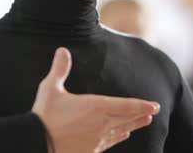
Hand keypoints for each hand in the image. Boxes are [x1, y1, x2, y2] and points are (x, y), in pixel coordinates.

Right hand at [32, 47, 159, 152]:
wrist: (37, 143)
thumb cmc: (44, 116)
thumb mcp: (50, 89)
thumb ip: (59, 69)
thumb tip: (62, 50)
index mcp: (95, 107)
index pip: (125, 106)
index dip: (141, 105)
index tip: (155, 105)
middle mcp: (100, 124)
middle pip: (126, 118)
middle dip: (140, 114)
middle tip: (153, 112)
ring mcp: (96, 139)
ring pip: (120, 131)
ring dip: (133, 126)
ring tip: (143, 123)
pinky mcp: (90, 151)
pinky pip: (109, 143)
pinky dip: (118, 138)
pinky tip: (122, 137)